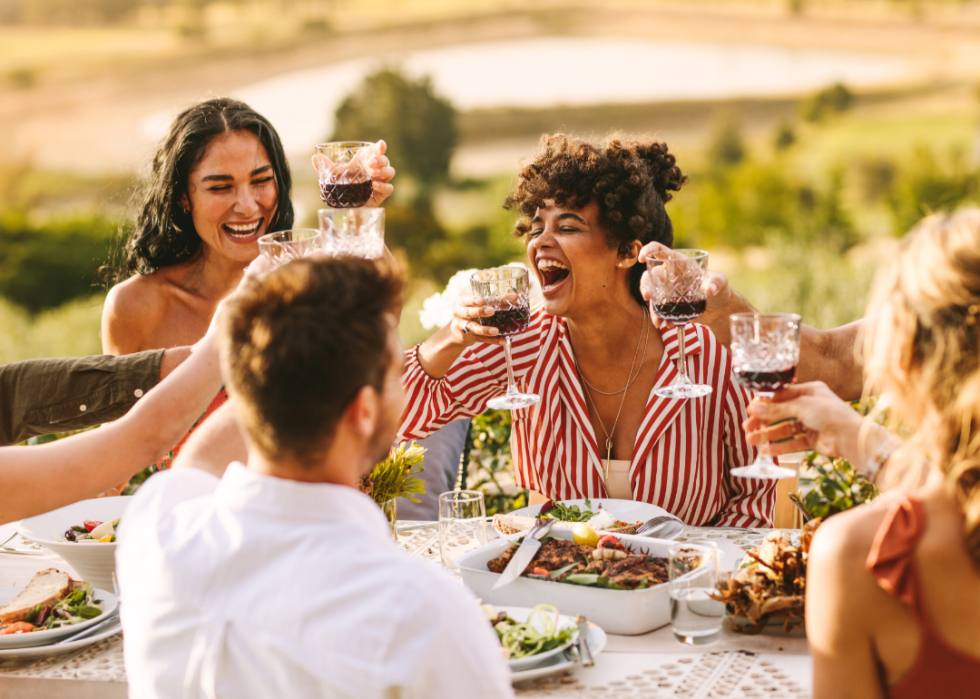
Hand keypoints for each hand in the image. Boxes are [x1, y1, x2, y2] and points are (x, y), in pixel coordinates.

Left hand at [310, 140, 394, 207]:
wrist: (347, 207)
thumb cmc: (344, 187)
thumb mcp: (333, 176)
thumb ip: (325, 167)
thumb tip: (314, 158)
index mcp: (366, 161)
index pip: (376, 150)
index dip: (380, 147)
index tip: (381, 144)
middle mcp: (375, 169)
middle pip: (385, 160)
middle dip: (380, 159)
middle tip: (370, 163)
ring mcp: (380, 181)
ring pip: (390, 171)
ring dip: (383, 171)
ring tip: (373, 173)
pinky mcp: (382, 193)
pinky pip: (389, 188)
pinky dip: (383, 186)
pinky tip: (373, 185)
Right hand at [450, 294, 505, 346]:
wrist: (456, 332)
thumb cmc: (471, 313)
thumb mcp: (477, 305)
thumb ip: (494, 301)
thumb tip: (517, 297)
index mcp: (462, 303)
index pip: (466, 300)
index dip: (472, 300)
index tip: (481, 300)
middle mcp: (460, 314)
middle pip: (469, 313)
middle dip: (480, 312)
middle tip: (491, 311)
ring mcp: (463, 327)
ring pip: (474, 328)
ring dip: (485, 330)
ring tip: (496, 331)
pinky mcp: (469, 338)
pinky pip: (482, 339)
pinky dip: (493, 340)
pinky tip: (503, 341)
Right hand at [638, 242, 730, 328]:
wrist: (719, 308)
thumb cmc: (720, 288)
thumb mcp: (721, 282)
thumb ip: (717, 282)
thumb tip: (710, 289)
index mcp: (679, 263)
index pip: (660, 251)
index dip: (649, 250)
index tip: (641, 258)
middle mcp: (670, 275)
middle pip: (650, 276)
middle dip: (645, 286)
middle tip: (647, 297)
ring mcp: (668, 291)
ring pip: (653, 295)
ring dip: (652, 308)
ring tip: (658, 321)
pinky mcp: (669, 305)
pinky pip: (660, 309)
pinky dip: (661, 318)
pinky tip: (668, 325)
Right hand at [742, 381, 863, 458]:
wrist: (851, 436)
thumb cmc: (830, 414)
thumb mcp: (801, 406)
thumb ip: (777, 409)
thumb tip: (754, 409)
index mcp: (809, 391)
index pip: (781, 395)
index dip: (765, 403)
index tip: (750, 409)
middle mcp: (809, 406)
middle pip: (780, 412)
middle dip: (763, 420)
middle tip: (747, 427)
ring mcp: (811, 423)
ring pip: (785, 428)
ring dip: (768, 435)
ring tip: (752, 441)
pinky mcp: (813, 439)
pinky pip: (793, 442)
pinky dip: (781, 446)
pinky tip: (768, 450)